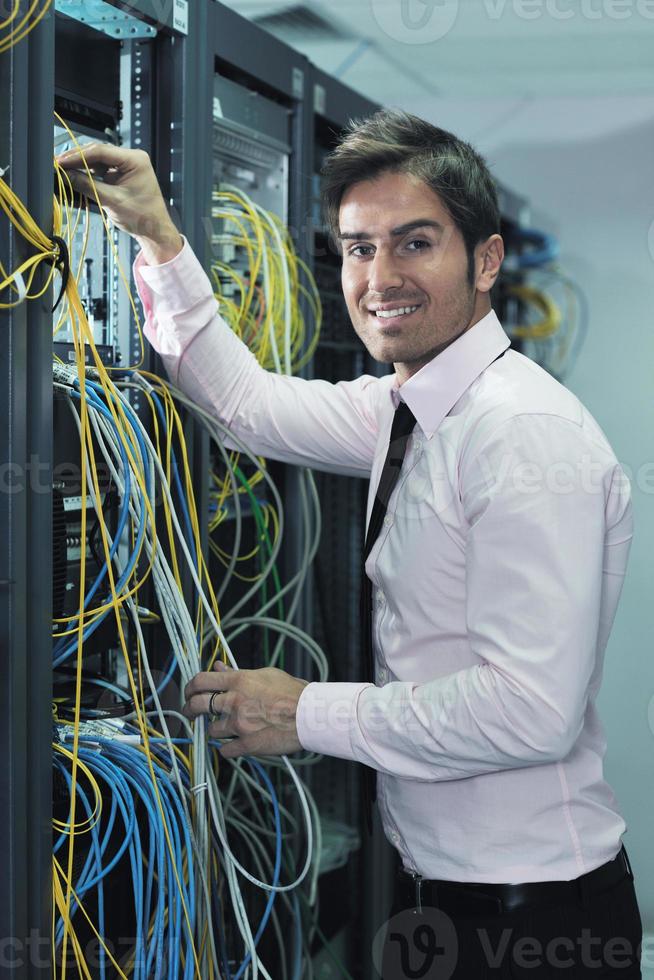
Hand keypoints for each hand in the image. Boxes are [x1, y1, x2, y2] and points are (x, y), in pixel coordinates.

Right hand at [54, 144, 182, 263]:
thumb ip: (87, 186)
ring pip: (97, 161)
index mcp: (135, 160)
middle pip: (98, 153)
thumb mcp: (112, 201)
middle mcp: (131, 159)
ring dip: (81, 166)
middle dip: (78, 159)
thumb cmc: (142, 217)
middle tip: (58, 164)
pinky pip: (101, 170)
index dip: (78, 156)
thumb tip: (66, 175)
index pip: (101, 151)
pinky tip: (75, 176)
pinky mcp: (121, 175)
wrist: (154, 231)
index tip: (61, 162)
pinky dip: (88, 174)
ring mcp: (126, 166)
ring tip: (63, 170)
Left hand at [183, 661, 309, 758]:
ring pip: (211, 729)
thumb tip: (220, 666)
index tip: (189, 691)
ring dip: (215, 729)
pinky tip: (234, 744)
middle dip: (189, 709)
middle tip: (190, 711)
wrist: (311, 714)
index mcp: (239, 680)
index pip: (201, 680)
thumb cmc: (293, 692)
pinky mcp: (247, 744)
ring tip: (224, 728)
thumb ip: (238, 672)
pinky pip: (225, 750)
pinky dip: (228, 748)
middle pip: (197, 704)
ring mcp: (240, 724)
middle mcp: (235, 701)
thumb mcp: (265, 674)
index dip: (190, 686)